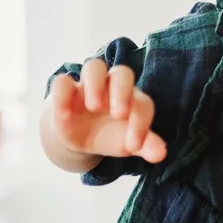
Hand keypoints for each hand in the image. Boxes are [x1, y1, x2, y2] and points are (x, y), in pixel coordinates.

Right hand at [47, 58, 165, 161]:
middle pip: (122, 73)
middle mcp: (113, 87)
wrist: (79, 135)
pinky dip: (63, 94)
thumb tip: (160, 155)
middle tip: (119, 115)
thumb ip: (145, 146)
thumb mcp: (127, 143)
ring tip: (93, 107)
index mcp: (133, 99)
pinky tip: (65, 115)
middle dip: (122, 91)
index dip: (141, 123)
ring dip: (95, 84)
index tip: (134, 145)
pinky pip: (62, 82)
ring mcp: (88, 86)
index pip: (143, 104)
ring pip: (94, 67)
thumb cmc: (111, 135)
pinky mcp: (65, 90)